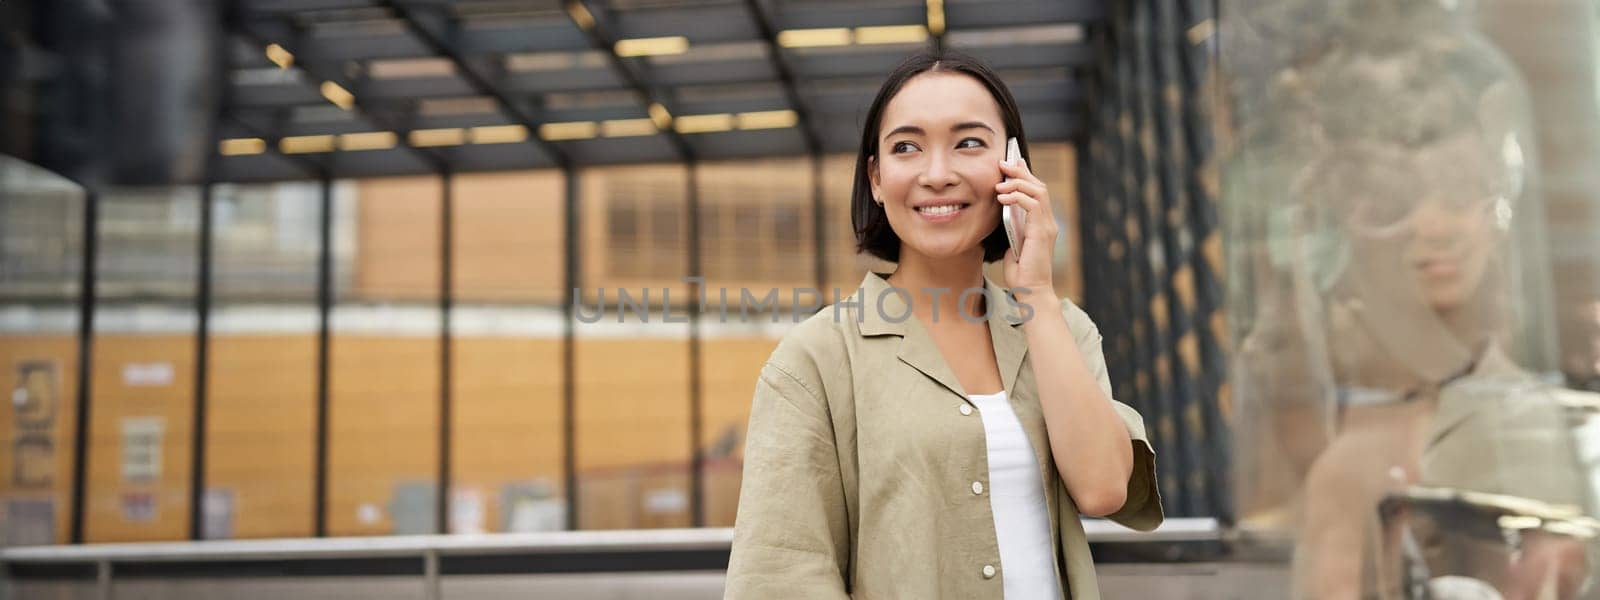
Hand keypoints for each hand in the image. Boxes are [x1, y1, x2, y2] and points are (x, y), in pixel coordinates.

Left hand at [997, 154, 1056, 297]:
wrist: (1031, 292)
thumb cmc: (1021, 274)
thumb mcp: (1012, 245)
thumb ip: (1011, 230)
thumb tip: (1003, 216)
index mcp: (1041, 223)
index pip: (1036, 192)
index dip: (1025, 174)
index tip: (1011, 162)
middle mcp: (1048, 222)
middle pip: (1039, 186)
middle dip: (1020, 171)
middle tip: (1002, 162)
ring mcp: (1047, 226)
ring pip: (1038, 191)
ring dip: (1018, 181)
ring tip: (1000, 180)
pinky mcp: (1042, 232)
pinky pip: (1032, 205)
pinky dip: (1017, 196)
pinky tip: (1002, 196)